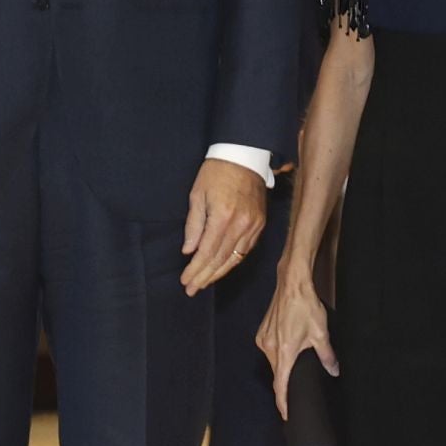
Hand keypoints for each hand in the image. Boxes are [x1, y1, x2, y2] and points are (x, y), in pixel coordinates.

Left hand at [180, 158, 264, 296]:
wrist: (244, 156)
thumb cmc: (216, 172)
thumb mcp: (197, 194)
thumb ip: (194, 225)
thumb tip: (189, 251)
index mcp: (222, 217)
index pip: (207, 253)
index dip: (195, 270)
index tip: (185, 281)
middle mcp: (240, 225)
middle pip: (221, 260)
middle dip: (204, 277)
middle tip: (192, 289)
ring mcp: (253, 226)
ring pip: (235, 259)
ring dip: (218, 273)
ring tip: (204, 283)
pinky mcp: (260, 224)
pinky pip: (246, 250)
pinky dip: (233, 261)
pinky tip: (223, 267)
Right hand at [256, 266, 338, 420]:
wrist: (292, 283)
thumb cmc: (306, 306)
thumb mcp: (321, 333)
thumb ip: (327, 355)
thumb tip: (334, 371)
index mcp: (283, 352)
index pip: (280, 385)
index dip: (283, 402)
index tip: (286, 415)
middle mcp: (269, 348)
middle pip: (276, 373)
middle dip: (286, 381)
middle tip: (297, 388)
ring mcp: (263, 339)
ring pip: (273, 361)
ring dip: (282, 366)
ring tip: (295, 364)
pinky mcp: (262, 331)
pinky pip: (269, 350)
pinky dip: (278, 354)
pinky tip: (288, 348)